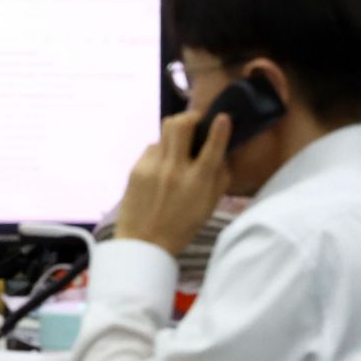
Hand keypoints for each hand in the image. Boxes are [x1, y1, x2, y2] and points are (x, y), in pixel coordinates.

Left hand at [115, 109, 231, 256]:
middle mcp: (174, 171)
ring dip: (176, 133)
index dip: (220, 130)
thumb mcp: (209, 207)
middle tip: (195, 123)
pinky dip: (161, 152)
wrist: (143, 243)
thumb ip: (220, 178)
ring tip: (178, 146)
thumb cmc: (182, 226)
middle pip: (180, 124)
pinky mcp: (136, 168)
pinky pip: (152, 148)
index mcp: (196, 183)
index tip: (223, 117)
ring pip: (165, 130)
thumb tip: (223, 154)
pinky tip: (161, 166)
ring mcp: (153, 167)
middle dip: (190, 117)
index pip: (211, 149)